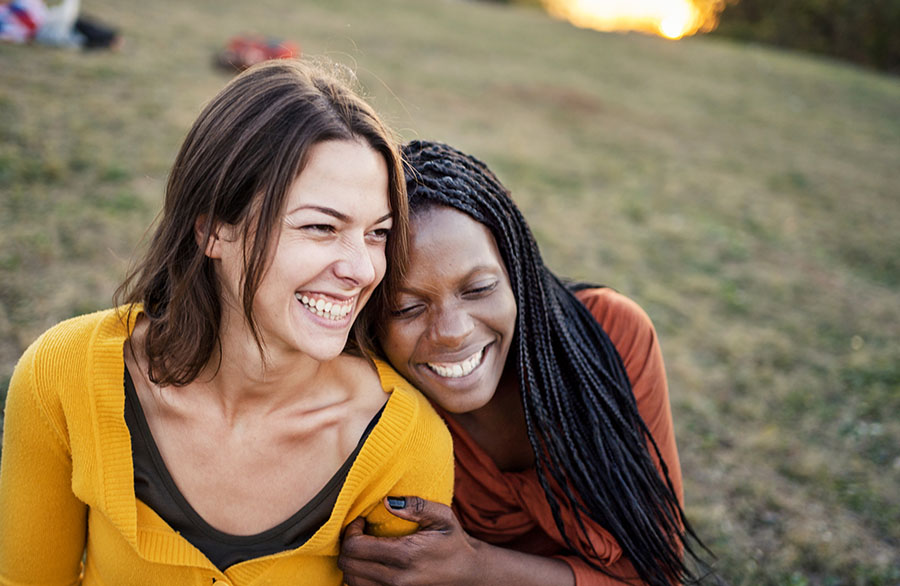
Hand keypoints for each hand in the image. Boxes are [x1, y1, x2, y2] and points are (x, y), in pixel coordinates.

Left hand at [339, 496, 478, 585]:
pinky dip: (358, 575)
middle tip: (359, 532)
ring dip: (351, 561)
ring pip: (350, 580)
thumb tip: (387, 502)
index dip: (350, 531)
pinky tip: (369, 562)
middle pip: (348, 565)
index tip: (360, 521)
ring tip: (363, 547)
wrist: (467, 573)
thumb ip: (416, 506)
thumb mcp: (442, 517)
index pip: (356, 548)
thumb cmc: (453, 542)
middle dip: (347, 545)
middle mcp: (397, 579)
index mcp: (406, 555)